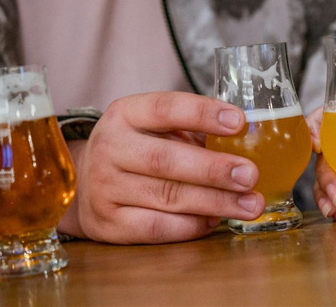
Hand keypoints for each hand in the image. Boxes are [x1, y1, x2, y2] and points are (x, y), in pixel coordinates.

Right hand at [57, 92, 264, 243]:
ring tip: (249, 204)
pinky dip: (192, 226)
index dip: (203, 114)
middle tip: (250, 175)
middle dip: (214, 169)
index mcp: (126, 114)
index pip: (165, 108)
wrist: (84, 183)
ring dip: (215, 202)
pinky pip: (158, 228)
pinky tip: (216, 220)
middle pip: (167, 160)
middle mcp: (111, 148)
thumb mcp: (157, 128)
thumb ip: (196, 130)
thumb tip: (251, 141)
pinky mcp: (109, 224)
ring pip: (168, 197)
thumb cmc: (139, 150)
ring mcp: (106, 188)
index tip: (240, 122)